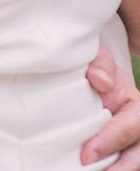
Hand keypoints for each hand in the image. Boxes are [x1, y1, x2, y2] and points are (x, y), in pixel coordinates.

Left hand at [83, 46, 139, 168]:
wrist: (92, 81)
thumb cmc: (96, 70)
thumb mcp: (98, 59)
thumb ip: (101, 64)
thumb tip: (100, 81)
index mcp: (136, 107)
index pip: (129, 129)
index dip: (109, 143)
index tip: (86, 156)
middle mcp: (139, 129)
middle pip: (137, 157)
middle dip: (120, 168)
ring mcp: (132, 145)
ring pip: (132, 163)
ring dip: (114, 170)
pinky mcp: (120, 155)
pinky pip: (120, 164)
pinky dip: (108, 168)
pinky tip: (94, 170)